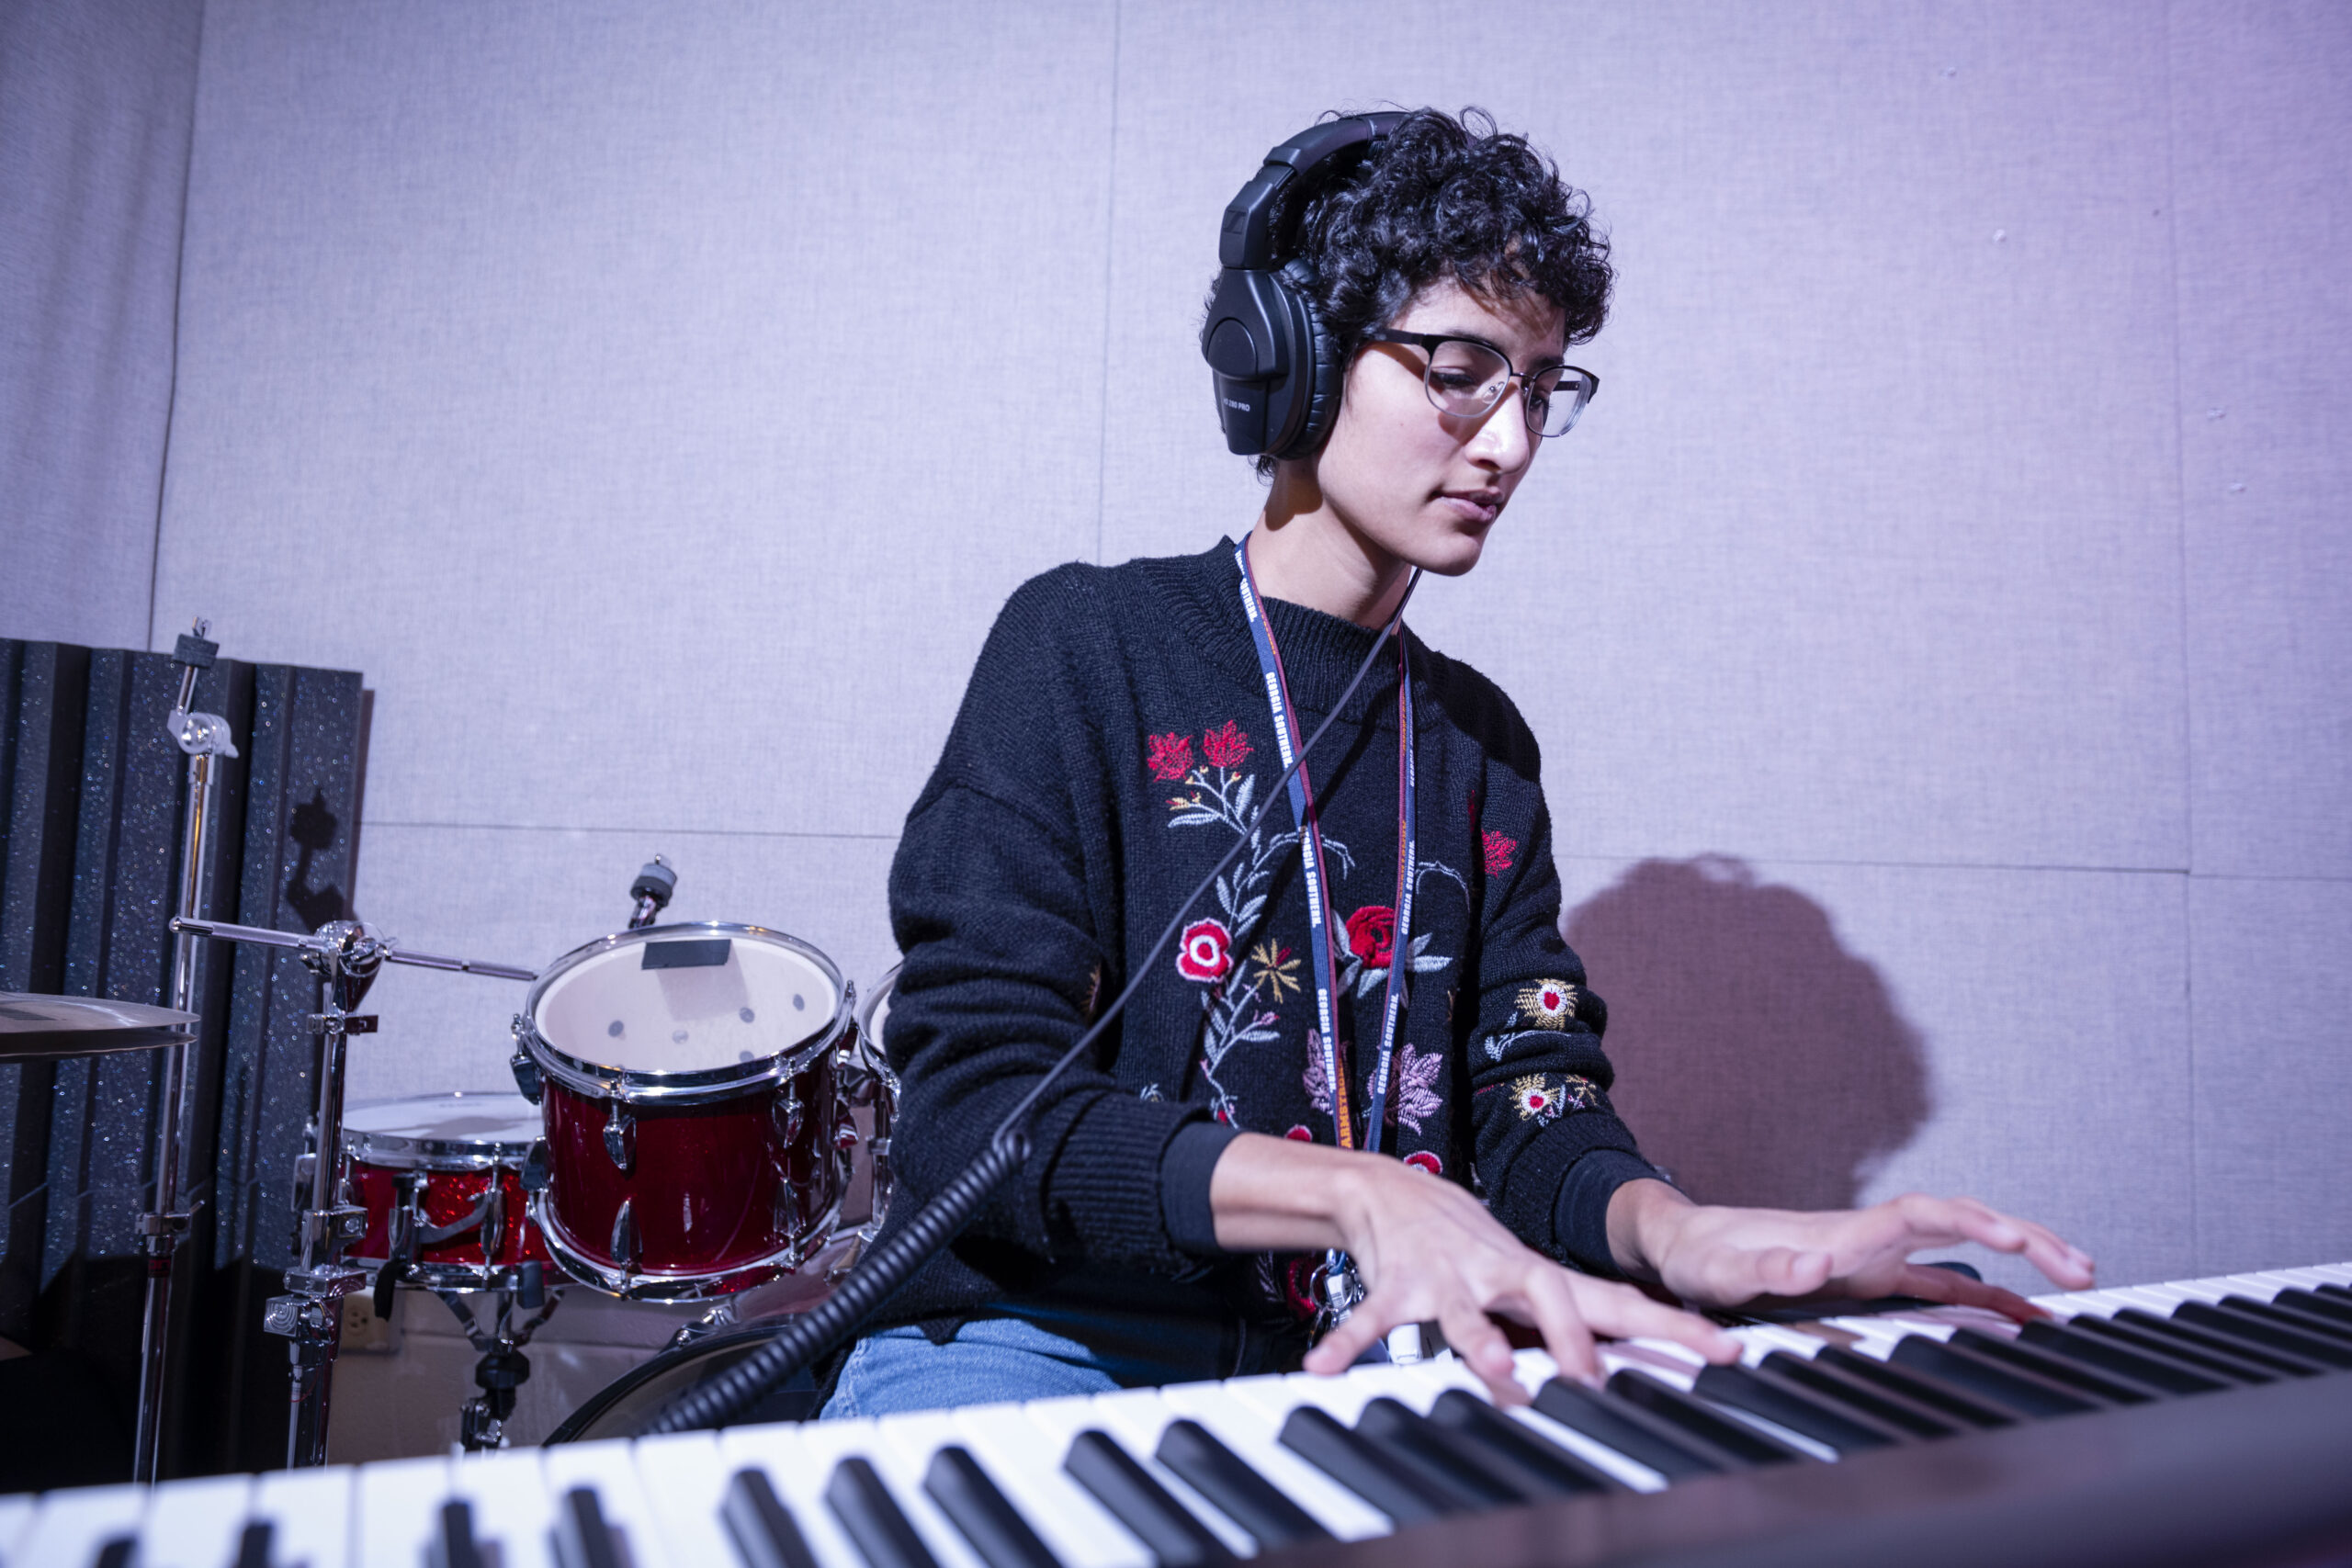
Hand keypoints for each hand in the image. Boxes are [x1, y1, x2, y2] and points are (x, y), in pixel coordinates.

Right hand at [1209, 1135, 1738, 1405]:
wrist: (1389, 1189)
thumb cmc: (1469, 1247)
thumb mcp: (1524, 1277)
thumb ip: (1573, 1318)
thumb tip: (1637, 1357)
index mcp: (1540, 1277)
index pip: (1620, 1302)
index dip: (1673, 1326)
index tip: (1724, 1350)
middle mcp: (1502, 1273)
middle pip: (1550, 1299)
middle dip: (1572, 1340)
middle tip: (1593, 1380)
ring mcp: (1449, 1278)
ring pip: (1470, 1316)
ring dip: (1482, 1346)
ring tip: (1496, 1374)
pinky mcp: (1397, 1283)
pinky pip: (1373, 1319)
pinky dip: (1349, 1344)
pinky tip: (1325, 1370)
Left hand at [1609, 1180, 2097, 1320]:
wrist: (1681, 1241)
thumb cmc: (1700, 1255)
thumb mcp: (1722, 1270)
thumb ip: (1766, 1270)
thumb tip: (1814, 1267)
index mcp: (1842, 1233)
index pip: (1922, 1218)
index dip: (1973, 1224)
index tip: (2021, 1241)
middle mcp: (1867, 1236)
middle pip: (1960, 1222)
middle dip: (2022, 1236)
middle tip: (2081, 1268)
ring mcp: (1873, 1253)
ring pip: (1961, 1247)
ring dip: (2017, 1256)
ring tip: (2079, 1279)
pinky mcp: (1869, 1274)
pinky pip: (1942, 1280)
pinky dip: (1987, 1293)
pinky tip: (2023, 1313)